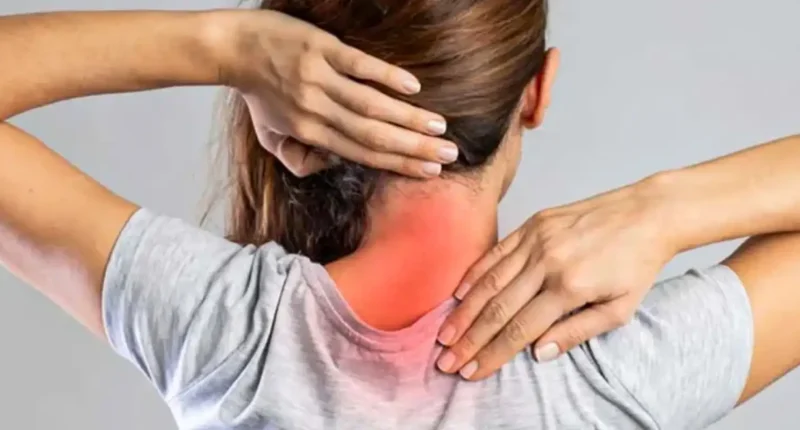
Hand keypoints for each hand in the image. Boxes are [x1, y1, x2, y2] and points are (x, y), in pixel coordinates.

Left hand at [215, 10, 457, 177]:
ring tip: (439, 128)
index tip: (429, 172)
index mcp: (309, 134)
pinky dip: (387, 78)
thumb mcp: (271, 138)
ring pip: (371, 105)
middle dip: (413, 149)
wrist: (235, 50)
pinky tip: (413, 88)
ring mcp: (320, 80)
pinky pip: (358, 66)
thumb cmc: (258, 95)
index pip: (362, 154)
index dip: (398, 165)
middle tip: (448, 156)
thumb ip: (300, 160)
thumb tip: (333, 165)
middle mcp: (317, 111)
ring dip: (408, 119)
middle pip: (373, 136)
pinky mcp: (321, 50)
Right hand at [436, 178, 676, 379]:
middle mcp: (548, 262)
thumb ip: (578, 331)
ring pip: (490, 281)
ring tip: (445, 333)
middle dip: (469, 338)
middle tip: (446, 360)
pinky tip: (459, 294)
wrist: (647, 213)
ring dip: (464, 311)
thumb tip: (539, 352)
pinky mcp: (533, 224)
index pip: (521, 329)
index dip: (492, 353)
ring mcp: (537, 239)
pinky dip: (474, 274)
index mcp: (570, 287)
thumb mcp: (620, 309)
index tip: (471, 370)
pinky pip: (496, 252)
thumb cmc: (637, 264)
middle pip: (498, 308)